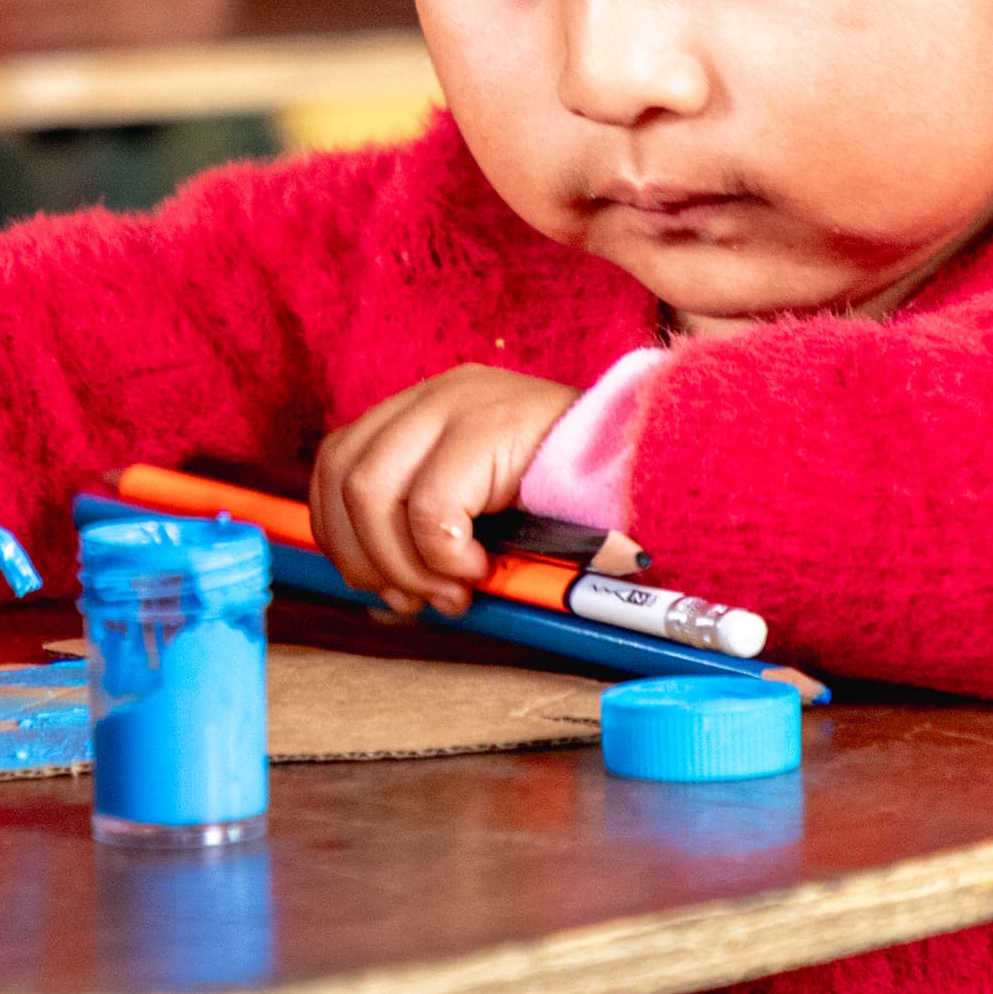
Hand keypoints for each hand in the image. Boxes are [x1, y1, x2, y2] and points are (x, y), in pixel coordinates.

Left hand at [312, 366, 575, 615]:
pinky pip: (428, 507)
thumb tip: (379, 595)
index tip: (383, 586)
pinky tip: (480, 570)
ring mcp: (459, 401)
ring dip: (403, 561)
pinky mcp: (488, 424)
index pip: (337, 463)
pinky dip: (443, 556)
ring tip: (453, 590)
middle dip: (364, 554)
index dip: (342, 534)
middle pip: (340, 473)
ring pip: (369, 489)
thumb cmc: (572, 507)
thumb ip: (427, 540)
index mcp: (426, 412)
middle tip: (416, 598)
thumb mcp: (484, 517)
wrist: (655, 471)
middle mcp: (434, 395)